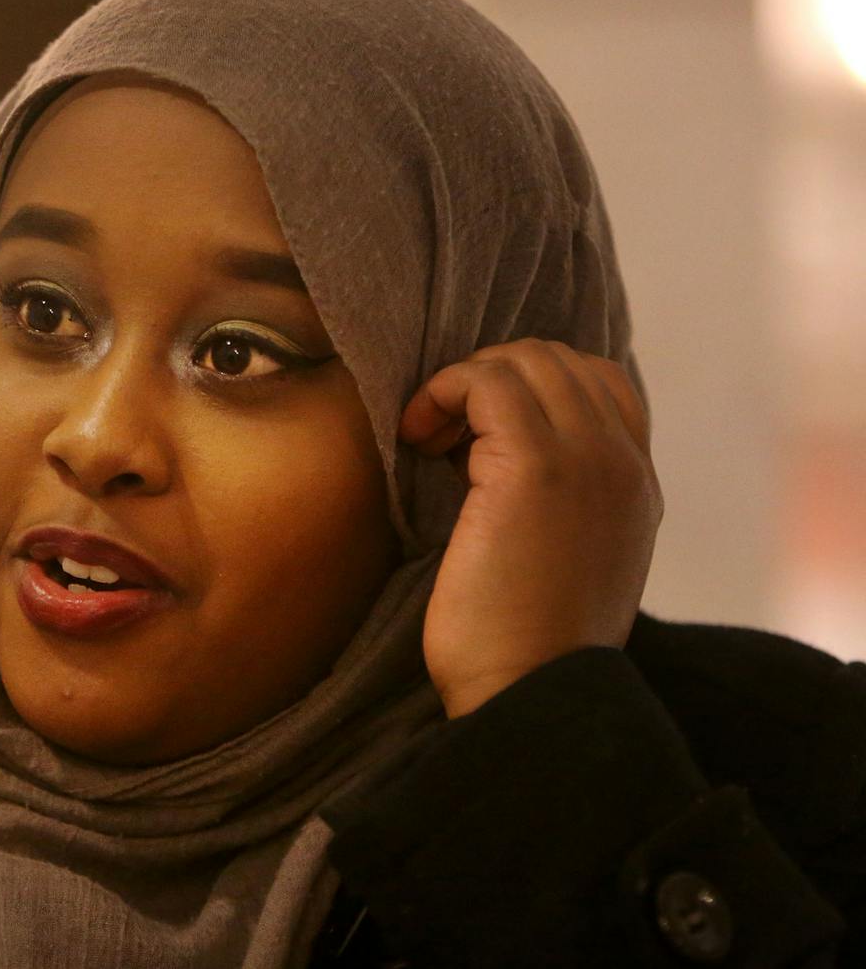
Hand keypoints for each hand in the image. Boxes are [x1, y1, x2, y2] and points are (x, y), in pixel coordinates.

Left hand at [397, 339, 663, 717]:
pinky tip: (417, 435)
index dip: (527, 389)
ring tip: (428, 438)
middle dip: (488, 378)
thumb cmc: (522, 644)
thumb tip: (487, 453)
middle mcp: (623, 463)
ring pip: (525, 360)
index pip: (598, 383)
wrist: (527, 693)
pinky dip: (444, 391)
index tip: (474, 436)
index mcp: (636, 485)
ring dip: (463, 384)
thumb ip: (559, 500)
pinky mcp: (534, 468)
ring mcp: (588, 459)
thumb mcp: (563, 560)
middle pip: (558, 360)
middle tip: (442, 434)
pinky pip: (488, 382)